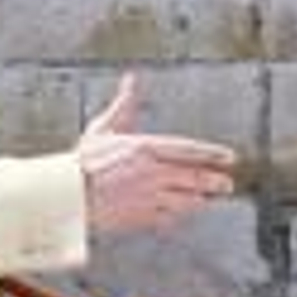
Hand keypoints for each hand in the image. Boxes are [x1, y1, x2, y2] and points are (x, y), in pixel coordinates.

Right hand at [79, 75, 236, 233]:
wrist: (67, 194)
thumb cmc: (83, 160)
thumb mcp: (104, 127)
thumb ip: (125, 105)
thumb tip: (132, 78)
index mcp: (145, 148)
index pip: (189, 150)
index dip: (212, 154)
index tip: (229, 157)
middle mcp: (152, 172)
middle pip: (194, 177)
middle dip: (214, 181)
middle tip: (227, 185)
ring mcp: (149, 196)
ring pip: (186, 200)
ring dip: (200, 200)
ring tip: (209, 200)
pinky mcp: (142, 217)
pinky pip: (169, 217)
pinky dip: (179, 216)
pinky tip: (184, 214)